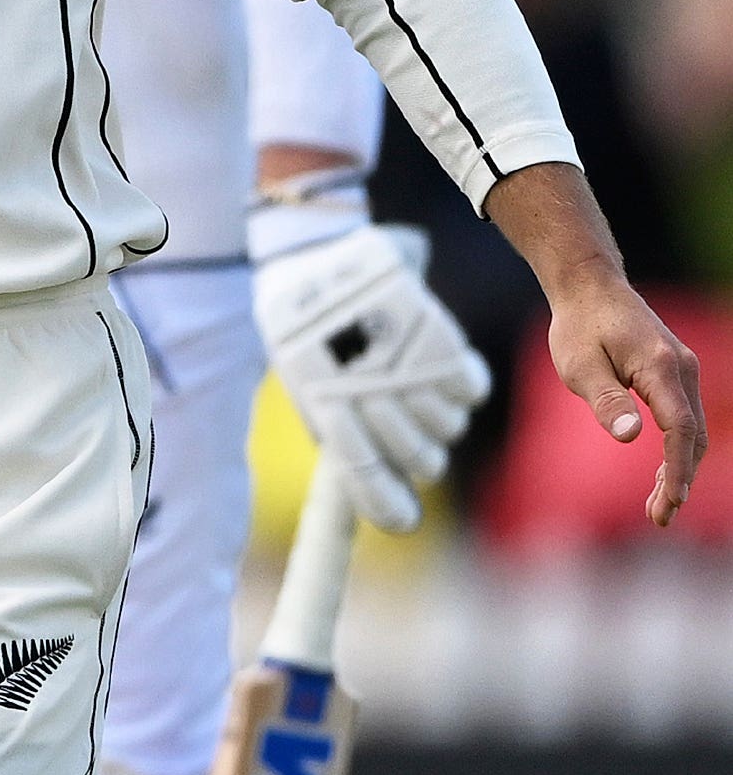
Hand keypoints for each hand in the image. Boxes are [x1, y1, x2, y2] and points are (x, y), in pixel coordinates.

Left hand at [255, 224, 489, 532]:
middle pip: (425, 463)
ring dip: (436, 413)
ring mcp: (408, 368)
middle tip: (396, 413)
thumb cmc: (304, 328)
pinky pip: (471, 387)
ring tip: (409, 378)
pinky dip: (460, 382)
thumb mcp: (306, 383)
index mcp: (329, 414)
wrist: (311, 257)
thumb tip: (376, 486)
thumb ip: (340, 434)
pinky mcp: (438, 338)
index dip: (392, 510)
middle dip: (416, 450)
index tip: (403, 516)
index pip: (372, 487)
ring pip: (450, 428)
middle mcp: (372, 397)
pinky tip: (436, 363)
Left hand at [540, 270, 705, 527]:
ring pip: (693, 430)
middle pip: (693, 436)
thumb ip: (606, 400)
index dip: (676, 470)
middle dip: (679, 479)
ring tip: (657, 506)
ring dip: (680, 469)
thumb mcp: (579, 365)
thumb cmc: (578, 326)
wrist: (589, 287)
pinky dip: (677, 448)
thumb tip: (632, 437)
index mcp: (661, 367)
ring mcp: (684, 370)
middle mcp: (683, 369)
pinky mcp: (676, 372)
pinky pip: (684, 418)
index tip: (668, 502)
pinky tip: (660, 473)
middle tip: (658, 517)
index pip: (680, 429)